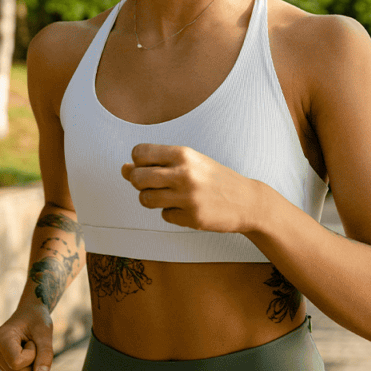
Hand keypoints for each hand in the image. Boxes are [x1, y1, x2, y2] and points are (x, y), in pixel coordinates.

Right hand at [0, 303, 53, 370]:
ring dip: (32, 364)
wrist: (31, 314)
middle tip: (32, 343)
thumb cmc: (37, 320)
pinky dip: (29, 367)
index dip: (32, 355)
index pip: (17, 363)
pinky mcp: (2, 366)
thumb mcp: (45, 332)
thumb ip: (45, 354)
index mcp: (0, 337)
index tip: (32, 340)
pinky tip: (25, 352)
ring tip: (28, 346)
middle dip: (33, 362)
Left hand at [121, 144, 262, 233]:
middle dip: (138, 182)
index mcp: (183, 154)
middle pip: (136, 178)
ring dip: (151, 199)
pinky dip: (171, 213)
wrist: (247, 200)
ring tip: (168, 197)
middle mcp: (184, 173)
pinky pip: (164, 215)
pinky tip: (186, 208)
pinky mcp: (192, 218)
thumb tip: (124, 169)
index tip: (149, 166)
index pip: (139, 152)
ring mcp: (188, 197)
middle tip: (152, 185)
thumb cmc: (214, 178)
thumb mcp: (189, 162)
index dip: (138, 161)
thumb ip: (157, 163)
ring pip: (145, 199)